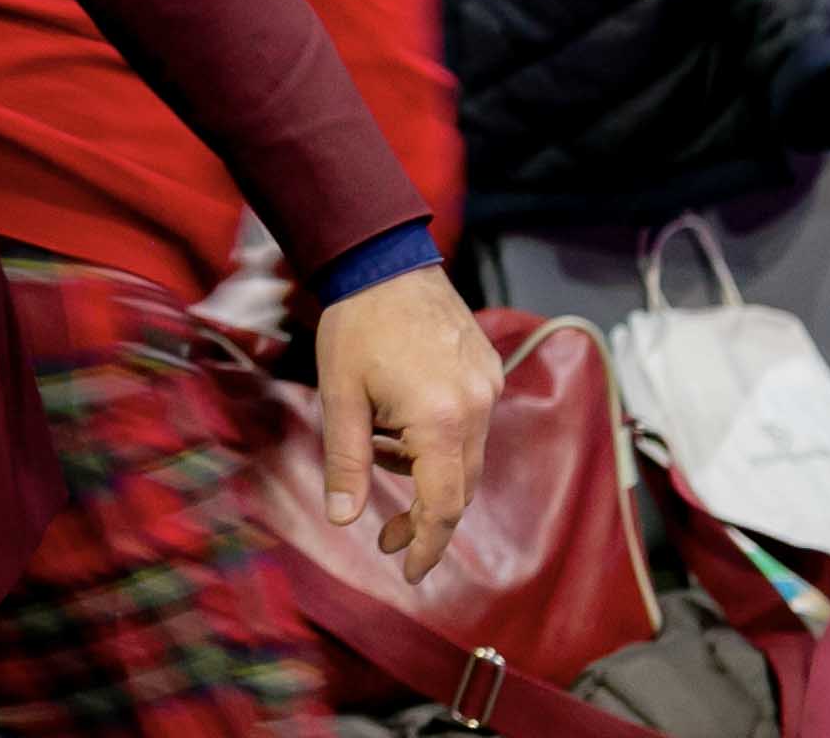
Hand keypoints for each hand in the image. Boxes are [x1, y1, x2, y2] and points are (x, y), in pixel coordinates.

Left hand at [312, 265, 500, 584]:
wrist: (384, 259)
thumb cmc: (355, 325)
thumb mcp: (339, 396)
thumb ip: (346, 461)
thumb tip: (343, 520)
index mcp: (442, 419)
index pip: (445, 506)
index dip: (427, 544)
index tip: (409, 571)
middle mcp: (478, 407)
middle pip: (461, 487)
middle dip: (425, 519)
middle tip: (386, 537)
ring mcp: (489, 387)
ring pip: (468, 457)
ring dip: (429, 474)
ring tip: (381, 456)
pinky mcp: (490, 370)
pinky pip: (472, 425)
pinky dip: (441, 441)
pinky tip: (402, 425)